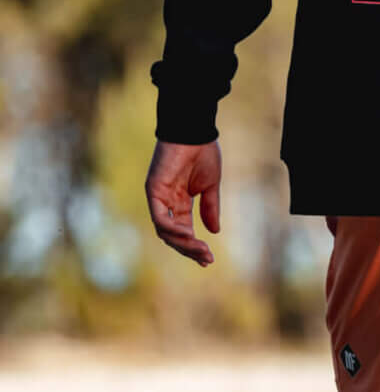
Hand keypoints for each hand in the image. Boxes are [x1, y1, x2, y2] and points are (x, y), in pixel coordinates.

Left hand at [146, 140, 221, 266]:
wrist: (195, 131)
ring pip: (165, 230)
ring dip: (183, 243)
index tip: (208, 260)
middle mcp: (167, 202)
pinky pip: (159, 216)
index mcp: (180, 201)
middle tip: (206, 258)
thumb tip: (214, 232)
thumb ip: (210, 208)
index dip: (194, 247)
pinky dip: (172, 229)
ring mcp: (158, 196)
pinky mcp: (153, 189)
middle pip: (173, 235)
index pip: (184, 231)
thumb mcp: (210, 186)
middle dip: (190, 249)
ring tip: (200, 248)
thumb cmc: (203, 153)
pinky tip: (188, 234)